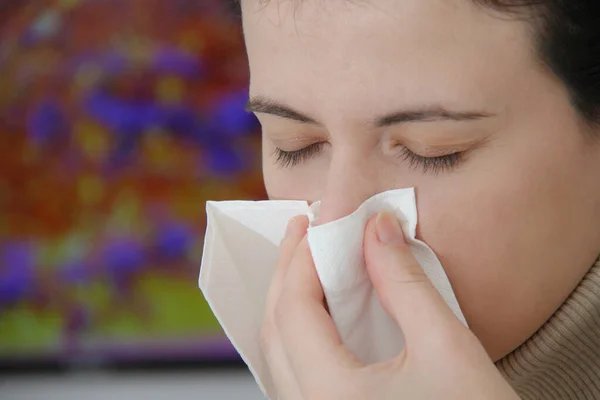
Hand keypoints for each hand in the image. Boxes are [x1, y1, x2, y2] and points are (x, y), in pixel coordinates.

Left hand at [261, 212, 519, 399]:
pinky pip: (295, 376)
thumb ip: (406, 283)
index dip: (303, 260)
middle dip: (286, 276)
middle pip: (276, 331)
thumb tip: (379, 230)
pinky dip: (300, 337)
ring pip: (279, 357)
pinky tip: (320, 315)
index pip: (295, 310)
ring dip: (289, 305)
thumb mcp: (448, 348)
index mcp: (331, 395)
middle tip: (302, 234)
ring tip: (307, 266)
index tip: (319, 226)